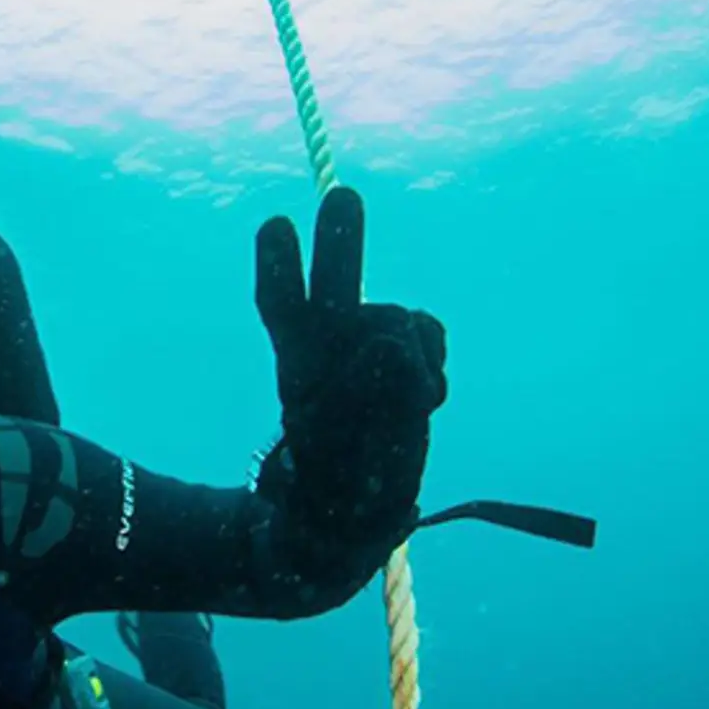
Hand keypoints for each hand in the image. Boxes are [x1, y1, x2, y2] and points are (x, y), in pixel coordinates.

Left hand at [254, 186, 446, 549]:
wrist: (351, 513)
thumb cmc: (324, 484)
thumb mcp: (332, 447)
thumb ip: (361, 395)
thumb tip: (392, 344)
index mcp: (298, 362)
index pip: (282, 304)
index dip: (282, 267)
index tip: (276, 225)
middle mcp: (333, 344)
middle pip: (334, 285)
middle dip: (341, 241)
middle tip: (343, 195)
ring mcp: (372, 346)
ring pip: (399, 320)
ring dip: (408, 354)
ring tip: (398, 407)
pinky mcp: (411, 358)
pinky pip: (429, 335)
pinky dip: (432, 363)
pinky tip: (422, 396)